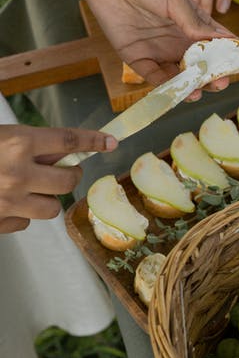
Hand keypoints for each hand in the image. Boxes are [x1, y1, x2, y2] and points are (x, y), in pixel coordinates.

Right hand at [0, 125, 116, 233]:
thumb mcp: (4, 135)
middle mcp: (17, 174)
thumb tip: (63, 152)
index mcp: (18, 144)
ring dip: (47, 198)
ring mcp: (9, 201)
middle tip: (63, 171)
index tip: (109, 142)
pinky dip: (22, 213)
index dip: (93, 141)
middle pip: (68, 181)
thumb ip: (33, 144)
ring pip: (52, 208)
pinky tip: (9, 201)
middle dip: (71, 175)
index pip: (68, 141)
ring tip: (30, 189)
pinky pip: (25, 222)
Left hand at [50, 0, 238, 91]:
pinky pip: (156, 79)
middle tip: (223, 81)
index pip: (222, 41)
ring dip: (194, 85)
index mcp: (193, 22)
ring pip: (183, 76)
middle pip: (204, 65)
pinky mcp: (138, 58)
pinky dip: (169, 88)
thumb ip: (194, 22)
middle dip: (216, 75)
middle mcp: (179, 39)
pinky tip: (180, 91)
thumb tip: (216, 42)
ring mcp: (159, 50)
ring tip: (203, 89)